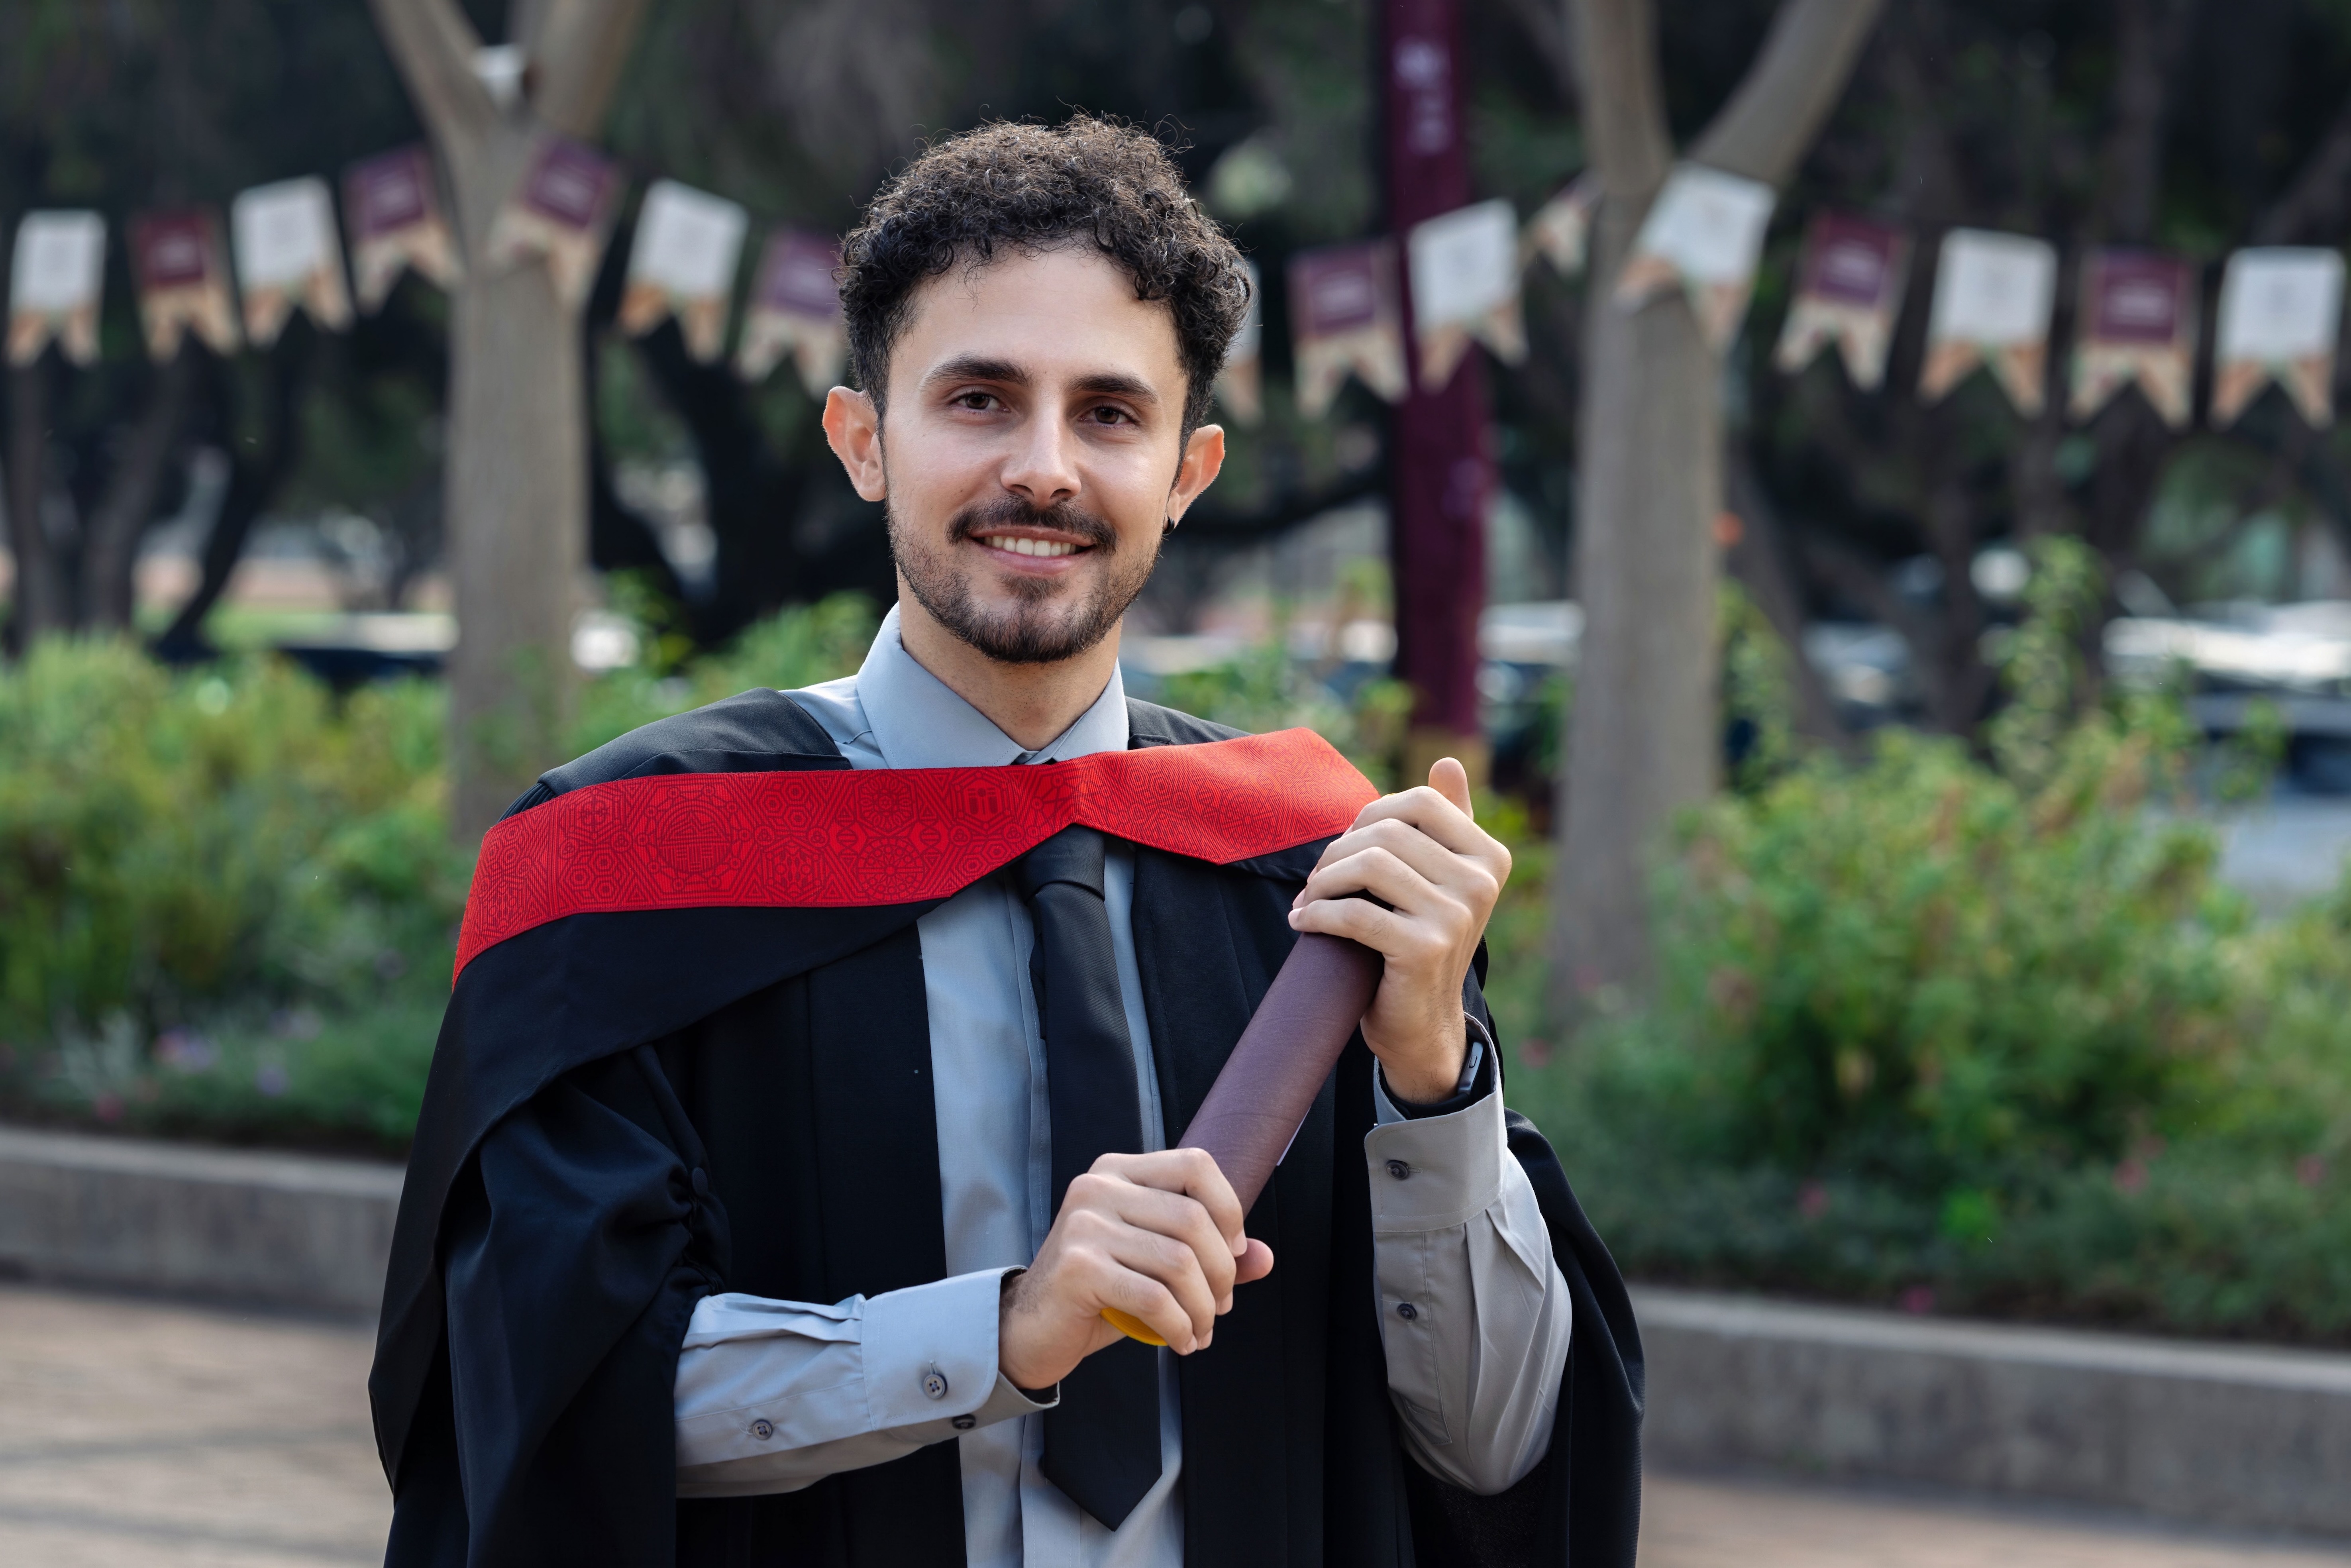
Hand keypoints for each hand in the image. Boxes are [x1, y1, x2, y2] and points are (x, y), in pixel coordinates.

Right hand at [999, 1148, 1276, 1388]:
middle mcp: (1098, 1187)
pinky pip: (1154, 1297)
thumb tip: (1266, 1257)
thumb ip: (1209, 1254)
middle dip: (1222, 1272)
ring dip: (1203, 1307)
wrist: (1032, 1329)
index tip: (1232, 1254)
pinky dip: (1180, 1326)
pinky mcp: (1077, 1267)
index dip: (1229, 1210)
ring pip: (1179, 1261)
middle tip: (1219, 1307)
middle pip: (1194, 1219)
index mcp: (1119, 1171)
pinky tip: (1181, 1341)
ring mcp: (1084, 1224)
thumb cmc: (1100, 1292)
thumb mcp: (1156, 1264)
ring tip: (1201, 1330)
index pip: (1196, 1165)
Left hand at [1287, 758, 1509, 1101]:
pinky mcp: (1426, 948)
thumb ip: (1447, 823)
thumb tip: (1448, 762)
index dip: (1368, 817)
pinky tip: (1303, 923)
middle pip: (1386, 831)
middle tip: (1316, 882)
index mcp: (1489, 856)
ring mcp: (1457, 915)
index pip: (1417, 802)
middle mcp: (1482, 882)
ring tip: (1309, 901)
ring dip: (1322, 882)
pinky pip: (1355, 912)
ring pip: (1368, 865)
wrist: (1422, 1023)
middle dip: (1337, 852)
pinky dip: (1318, 914)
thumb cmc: (1420, 941)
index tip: (1345, 849)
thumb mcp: (1437, 879)